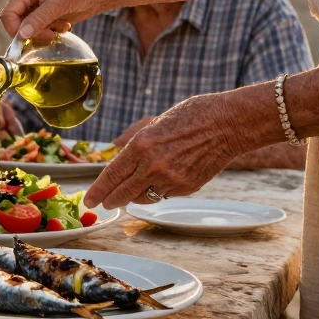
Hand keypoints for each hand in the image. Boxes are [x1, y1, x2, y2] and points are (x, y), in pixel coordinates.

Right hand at [0, 0, 112, 40]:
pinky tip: (63, 24)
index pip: (8, 15)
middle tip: (53, 34)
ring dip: (45, 33)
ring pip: (27, 30)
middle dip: (35, 33)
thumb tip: (21, 35)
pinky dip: (50, 32)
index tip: (33, 40)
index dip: (16, 31)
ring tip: (62, 24)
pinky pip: (37, 31)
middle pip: (16, 24)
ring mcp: (32, 5)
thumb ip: (40, 18)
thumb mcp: (61, 3)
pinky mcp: (40, 14)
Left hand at [84, 94, 246, 209]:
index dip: (98, 191)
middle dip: (111, 200)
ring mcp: (171, 179)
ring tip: (133, 189)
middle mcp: (153, 166)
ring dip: (135, 195)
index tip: (90, 200)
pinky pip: (164, 194)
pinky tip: (160, 181)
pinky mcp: (186, 188)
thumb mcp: (156, 122)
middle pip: (123, 193)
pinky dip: (157, 190)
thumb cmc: (192, 116)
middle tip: (105, 203)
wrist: (228, 124)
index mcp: (141, 145)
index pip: (112, 175)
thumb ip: (135, 140)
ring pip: (143, 197)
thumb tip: (117, 147)